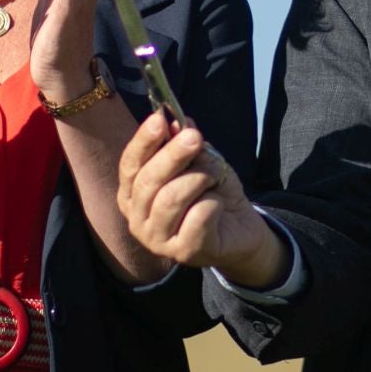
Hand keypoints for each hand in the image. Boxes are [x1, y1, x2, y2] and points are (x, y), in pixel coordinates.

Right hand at [117, 112, 284, 282]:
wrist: (240, 230)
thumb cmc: (211, 193)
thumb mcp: (199, 162)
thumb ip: (184, 144)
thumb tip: (176, 121)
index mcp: (133, 195)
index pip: (130, 165)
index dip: (143, 141)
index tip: (159, 119)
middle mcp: (137, 219)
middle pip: (149, 180)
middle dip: (173, 154)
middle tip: (195, 137)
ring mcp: (156, 240)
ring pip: (171, 197)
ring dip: (199, 178)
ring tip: (214, 175)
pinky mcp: (183, 252)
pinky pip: (198, 215)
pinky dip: (214, 202)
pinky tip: (219, 205)